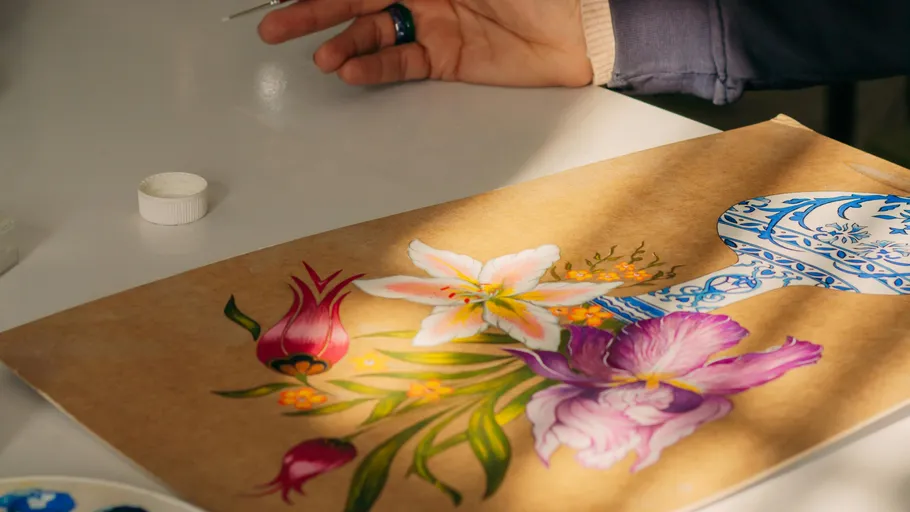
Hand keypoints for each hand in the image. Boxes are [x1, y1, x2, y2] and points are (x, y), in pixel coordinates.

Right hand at [257, 0, 592, 86]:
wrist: (578, 28)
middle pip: (356, 0)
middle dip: (314, 11)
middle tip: (276, 26)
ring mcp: (431, 25)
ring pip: (373, 34)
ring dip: (344, 44)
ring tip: (322, 58)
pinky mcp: (444, 59)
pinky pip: (400, 61)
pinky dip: (375, 65)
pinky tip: (351, 69)